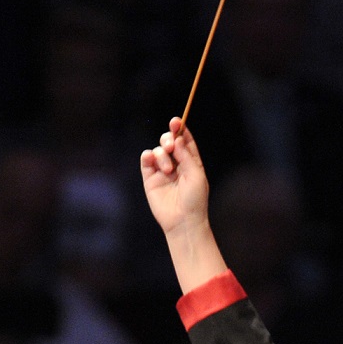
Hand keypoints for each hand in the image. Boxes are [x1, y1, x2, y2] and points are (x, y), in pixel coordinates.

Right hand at [140, 117, 209, 238]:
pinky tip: (152, 160)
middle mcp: (176, 164)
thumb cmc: (194, 200)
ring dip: (162, 154)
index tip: (176, 122)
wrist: (182, 221)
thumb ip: (186, 155)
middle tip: (169, 146)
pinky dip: (148, 156)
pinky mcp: (150, 178)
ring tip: (167, 169)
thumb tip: (177, 138)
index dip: (180, 129)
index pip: (185, 141)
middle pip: (169, 142)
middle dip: (168, 138)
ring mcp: (163, 171)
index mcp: (191, 162)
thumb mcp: (195, 174)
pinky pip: (146, 160)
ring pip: (158, 150)